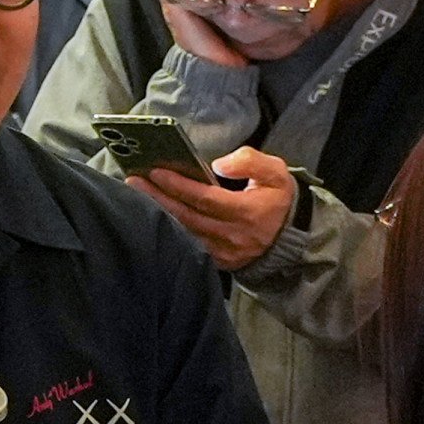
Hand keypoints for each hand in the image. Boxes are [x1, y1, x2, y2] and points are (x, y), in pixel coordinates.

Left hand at [132, 144, 299, 271]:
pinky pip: (187, 245)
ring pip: (184, 232)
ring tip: (138, 193)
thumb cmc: (277, 199)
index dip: (179, 185)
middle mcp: (232, 235)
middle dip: (158, 197)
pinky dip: (169, 229)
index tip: (156, 171)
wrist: (289, 236)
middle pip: (187, 216)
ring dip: (159, 213)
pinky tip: (153, 214)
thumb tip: (219, 164)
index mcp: (247, 212)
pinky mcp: (216, 261)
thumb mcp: (276, 173)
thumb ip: (250, 162)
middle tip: (134, 179)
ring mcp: (222, 252)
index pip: (205, 198)